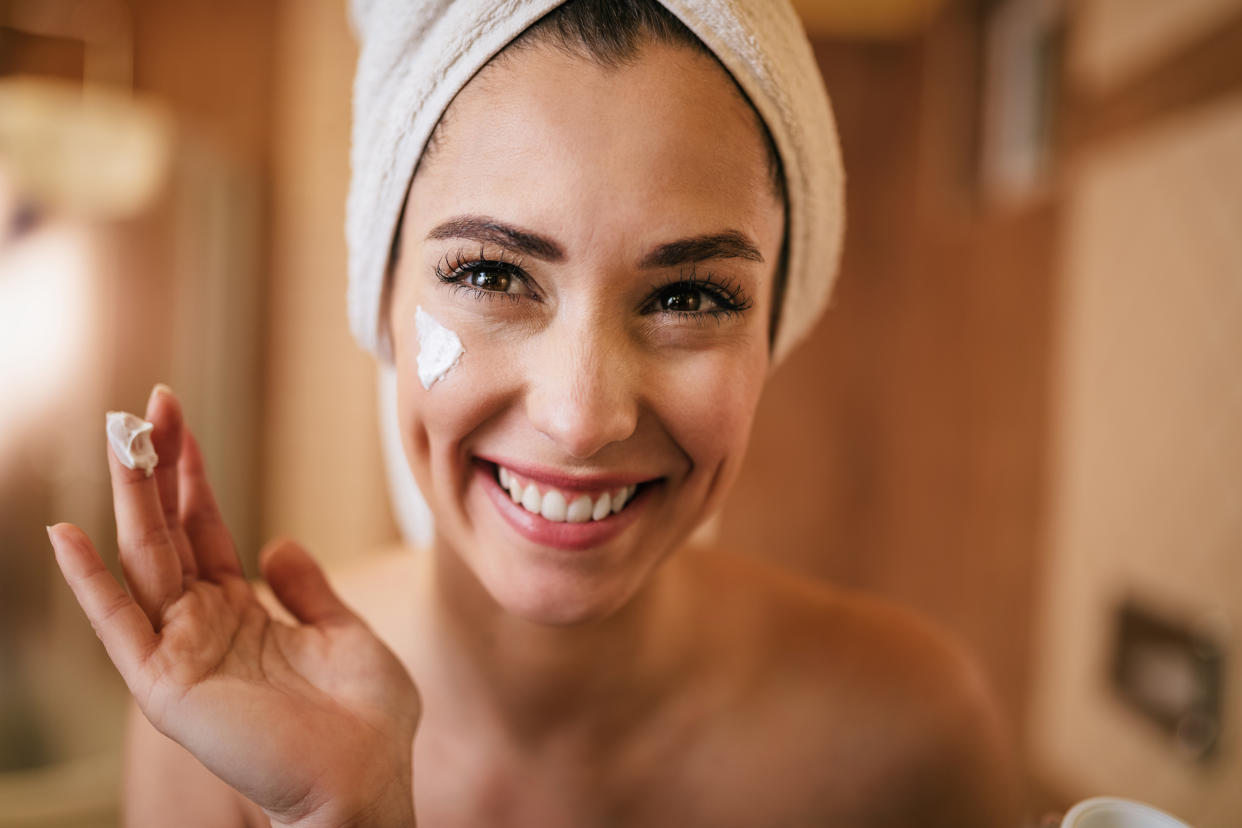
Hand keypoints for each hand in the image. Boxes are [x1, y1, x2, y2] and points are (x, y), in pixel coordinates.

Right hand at [47, 385, 419, 827]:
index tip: (177, 416)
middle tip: (148, 404)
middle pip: (170, 533)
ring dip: (131, 500)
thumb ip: (306, 590)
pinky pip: (121, 627)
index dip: (191, 474)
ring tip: (119, 437)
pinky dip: (91, 583)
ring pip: (146, 562)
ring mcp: (183, 653)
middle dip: (159, 468)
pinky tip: (67, 534)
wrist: (367, 783)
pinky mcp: (169, 686)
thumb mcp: (344, 634)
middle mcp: (204, 626)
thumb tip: (277, 541)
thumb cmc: (365, 722)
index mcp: (243, 613)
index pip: (205, 529)